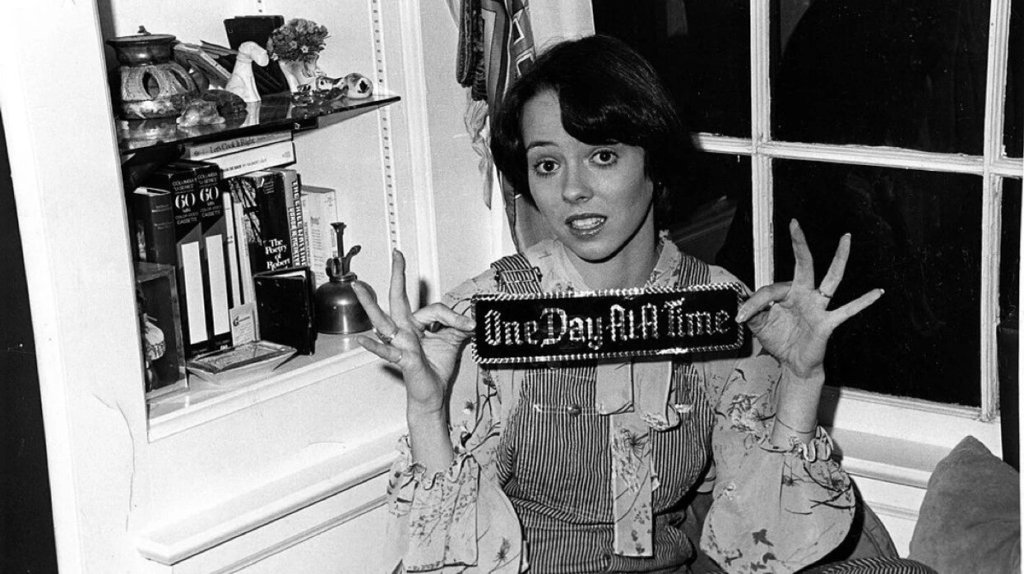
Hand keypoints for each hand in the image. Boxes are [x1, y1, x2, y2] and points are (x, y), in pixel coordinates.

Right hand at [352, 250, 475, 413]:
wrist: (432, 393)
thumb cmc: (435, 369)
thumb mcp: (451, 343)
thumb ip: (458, 327)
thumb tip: (472, 316)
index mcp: (415, 325)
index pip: (433, 309)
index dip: (453, 316)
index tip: (469, 324)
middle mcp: (404, 331)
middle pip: (398, 299)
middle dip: (398, 276)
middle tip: (397, 254)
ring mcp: (400, 344)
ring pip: (383, 320)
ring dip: (369, 304)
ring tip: (358, 287)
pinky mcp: (401, 360)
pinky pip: (387, 352)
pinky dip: (375, 347)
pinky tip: (364, 340)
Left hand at [736, 219, 883, 377]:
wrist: (793, 363)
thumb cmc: (780, 340)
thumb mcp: (759, 325)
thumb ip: (752, 313)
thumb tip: (740, 306)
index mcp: (787, 294)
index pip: (770, 289)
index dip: (753, 303)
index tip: (741, 316)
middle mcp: (804, 295)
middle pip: (804, 265)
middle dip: (799, 244)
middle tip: (795, 224)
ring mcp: (818, 306)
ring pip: (831, 279)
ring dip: (839, 259)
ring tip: (846, 238)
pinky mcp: (827, 322)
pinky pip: (847, 310)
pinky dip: (863, 302)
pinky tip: (877, 292)